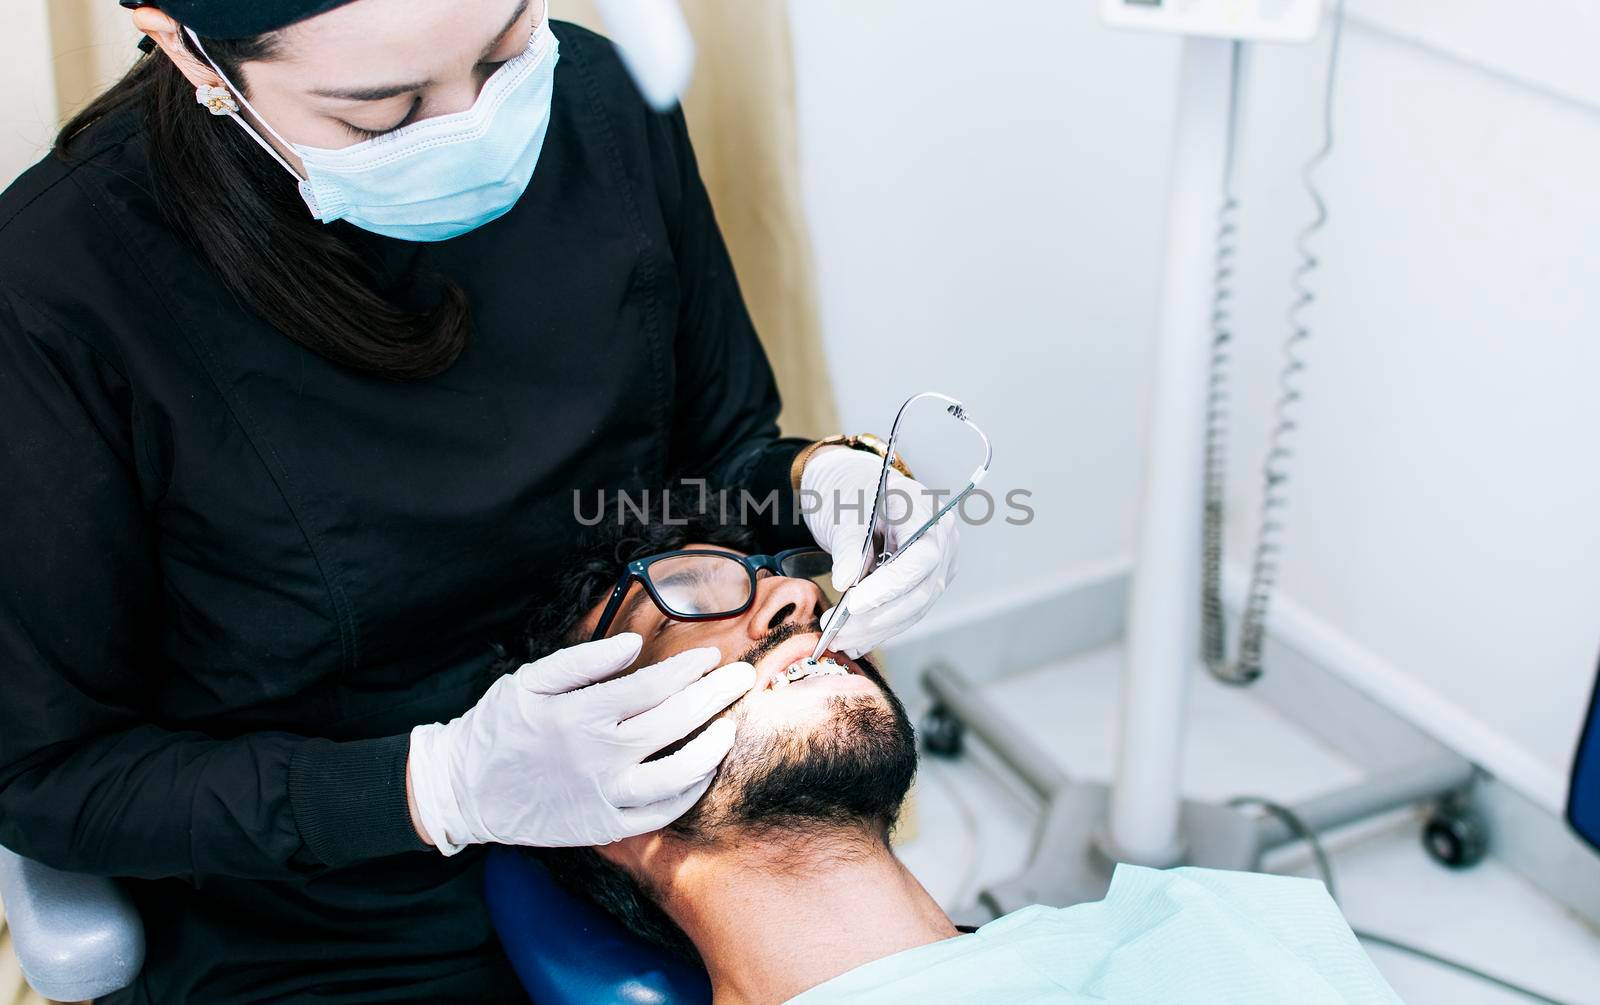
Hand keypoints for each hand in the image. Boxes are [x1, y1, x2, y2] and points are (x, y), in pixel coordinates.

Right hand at [407, 633, 753, 852]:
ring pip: (677, 774)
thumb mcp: (529, 680)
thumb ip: (583, 661)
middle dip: (715, 696)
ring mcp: (604, 795)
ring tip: (729, 728)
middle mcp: (599, 756)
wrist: (464, 788)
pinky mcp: (604, 826)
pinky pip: (659, 814)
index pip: (653, 686)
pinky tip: (701, 773)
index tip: (710, 658)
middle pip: (675, 722)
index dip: (688, 669)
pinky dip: (687, 793)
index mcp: (581, 714)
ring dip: (710, 749)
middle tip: (743, 679)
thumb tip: (633, 644)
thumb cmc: (498, 727)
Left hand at [801, 446, 958, 657]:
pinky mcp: (924, 584)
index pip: (921, 558)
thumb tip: (844, 582)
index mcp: (927, 512)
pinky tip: (851, 641)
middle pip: (918, 592)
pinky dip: (878, 628)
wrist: (857, 490)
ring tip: (837, 641)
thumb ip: (848, 545)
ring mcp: (938, 566)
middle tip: (836, 632)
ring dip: (874, 630)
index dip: (890, 586)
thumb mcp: (845, 510)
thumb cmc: (853, 491)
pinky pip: (905, 612)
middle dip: (876, 618)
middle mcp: (942, 542)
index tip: (854, 604)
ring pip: (912, 609)